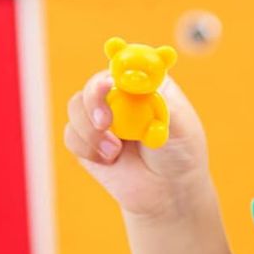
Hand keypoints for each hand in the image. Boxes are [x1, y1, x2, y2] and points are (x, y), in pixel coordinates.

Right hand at [63, 71, 210, 219]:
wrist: (169, 191)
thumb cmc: (181, 154)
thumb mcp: (181, 127)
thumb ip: (160, 104)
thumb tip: (139, 84)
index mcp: (148, 85)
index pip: (129, 63)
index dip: (119, 62)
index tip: (115, 80)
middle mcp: (121, 96)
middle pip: (95, 82)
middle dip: (94, 99)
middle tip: (105, 122)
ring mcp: (102, 116)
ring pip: (77, 107)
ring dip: (92, 132)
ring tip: (116, 151)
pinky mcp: (87, 139)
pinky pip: (72, 135)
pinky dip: (89, 149)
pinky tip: (111, 159)